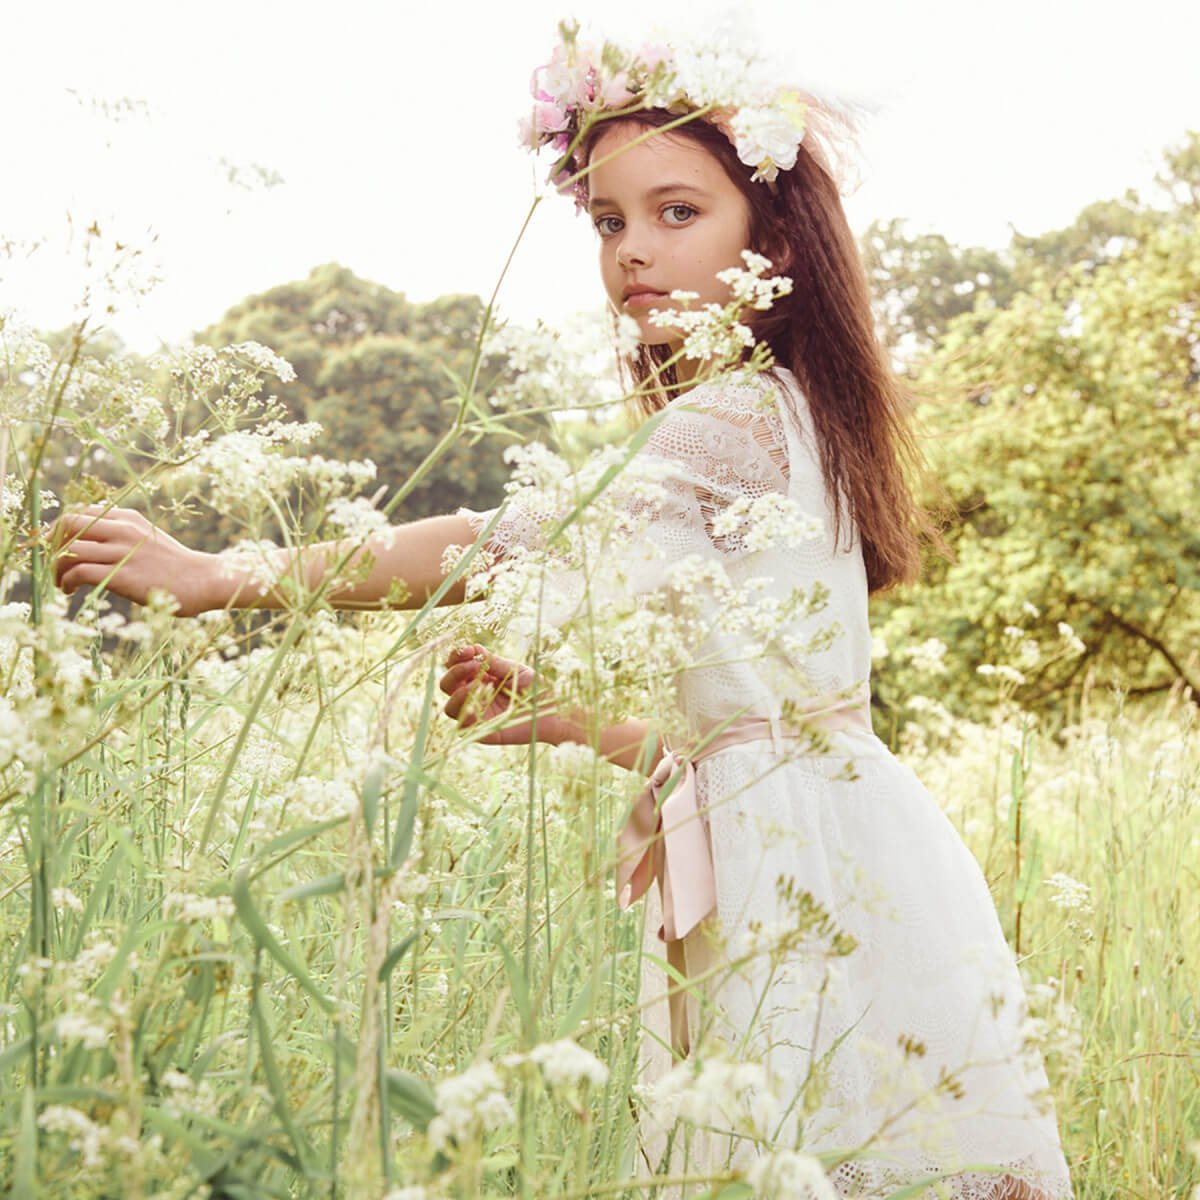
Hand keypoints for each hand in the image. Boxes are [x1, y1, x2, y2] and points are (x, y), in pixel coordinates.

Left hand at [50, 504, 221, 616]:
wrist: (204, 579)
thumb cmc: (176, 565)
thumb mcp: (148, 539)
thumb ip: (123, 535)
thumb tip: (91, 542)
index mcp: (127, 517)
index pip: (79, 512)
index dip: (59, 530)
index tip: (55, 547)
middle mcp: (122, 529)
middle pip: (67, 524)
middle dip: (51, 544)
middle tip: (52, 563)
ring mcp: (122, 551)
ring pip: (68, 550)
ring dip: (56, 568)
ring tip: (61, 583)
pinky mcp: (122, 575)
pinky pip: (78, 572)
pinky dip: (66, 581)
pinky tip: (70, 591)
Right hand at [439, 643, 568, 745]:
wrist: (554, 713)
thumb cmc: (537, 689)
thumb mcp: (515, 670)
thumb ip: (494, 662)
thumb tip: (473, 647)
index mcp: (479, 678)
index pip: (455, 666)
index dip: (456, 657)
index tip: (467, 649)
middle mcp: (474, 696)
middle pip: (447, 684)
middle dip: (455, 672)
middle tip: (474, 665)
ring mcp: (477, 715)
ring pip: (450, 706)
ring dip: (459, 693)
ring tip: (479, 685)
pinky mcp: (482, 732)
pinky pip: (462, 726)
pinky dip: (465, 714)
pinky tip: (477, 706)